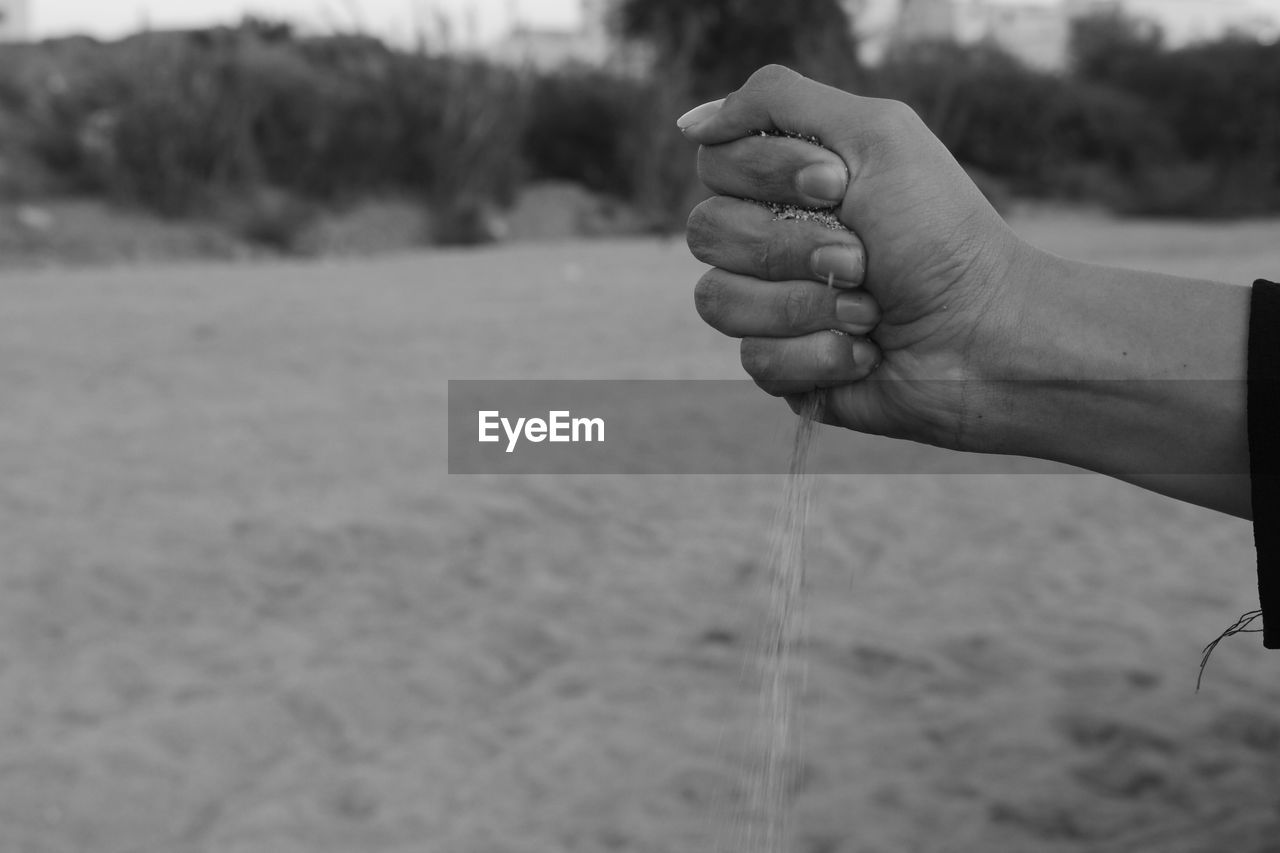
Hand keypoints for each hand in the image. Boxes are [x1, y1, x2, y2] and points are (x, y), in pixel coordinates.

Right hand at [683, 65, 1034, 452]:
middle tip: (861, 256)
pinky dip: (820, 355)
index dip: (770, 176)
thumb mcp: (876, 133)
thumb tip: (690, 123)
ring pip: (718, 301)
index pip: (715, 165)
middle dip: (791, 247)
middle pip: (707, 232)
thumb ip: (779, 102)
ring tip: (869, 311)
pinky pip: (754, 360)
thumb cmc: (940, 233)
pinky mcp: (781, 369)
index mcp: (785, 184)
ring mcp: (769, 307)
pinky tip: (864, 352)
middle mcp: (768, 242)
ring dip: (806, 305)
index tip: (838, 185)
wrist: (985, 335)